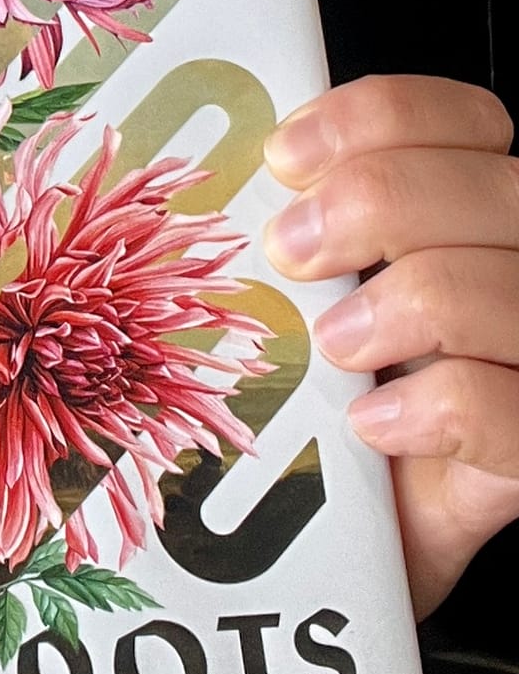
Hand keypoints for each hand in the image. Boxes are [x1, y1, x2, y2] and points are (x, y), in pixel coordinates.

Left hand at [264, 74, 518, 617]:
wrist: (330, 556)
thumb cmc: (305, 418)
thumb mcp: (285, 306)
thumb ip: (275, 234)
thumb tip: (188, 162)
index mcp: (466, 213)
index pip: (467, 120)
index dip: (381, 117)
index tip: (284, 156)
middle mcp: (518, 268)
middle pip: (500, 184)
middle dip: (379, 201)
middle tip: (290, 253)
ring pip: (510, 287)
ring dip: (406, 303)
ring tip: (331, 348)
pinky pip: (509, 405)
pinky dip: (435, 405)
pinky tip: (374, 422)